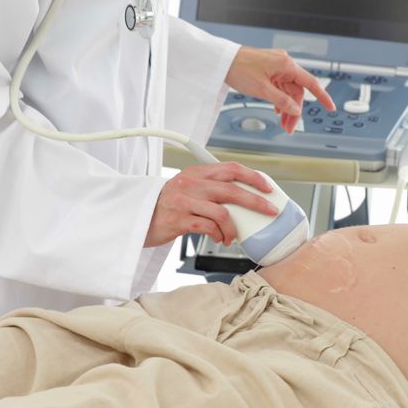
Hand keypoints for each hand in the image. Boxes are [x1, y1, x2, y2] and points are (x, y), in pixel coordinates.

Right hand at [144, 162, 277, 247]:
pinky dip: (219, 235)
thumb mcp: (187, 189)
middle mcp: (190, 184)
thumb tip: (243, 197)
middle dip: (256, 201)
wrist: (137, 219)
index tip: (268, 187)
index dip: (252, 177)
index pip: (230, 168)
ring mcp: (184, 202)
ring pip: (222, 212)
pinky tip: (219, 239)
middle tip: (269, 211)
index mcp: (195, 173)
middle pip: (232, 190)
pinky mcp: (179, 220)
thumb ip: (210, 188)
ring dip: (233, 228)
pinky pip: (209, 227)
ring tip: (232, 236)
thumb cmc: (167, 206)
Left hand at [224, 46, 336, 133]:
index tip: (330, 107)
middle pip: (297, 91)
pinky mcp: (268, 70)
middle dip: (295, 110)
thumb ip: (282, 101)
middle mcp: (283, 64)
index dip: (322, 96)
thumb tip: (296, 110)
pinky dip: (279, 99)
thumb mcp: (262, 89)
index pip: (310, 82)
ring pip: (288, 91)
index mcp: (286, 64)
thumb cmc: (239, 68)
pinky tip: (277, 110)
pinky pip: (279, 87)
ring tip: (283, 123)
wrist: (221, 61)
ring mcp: (276, 67)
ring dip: (286, 107)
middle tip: (290, 127)